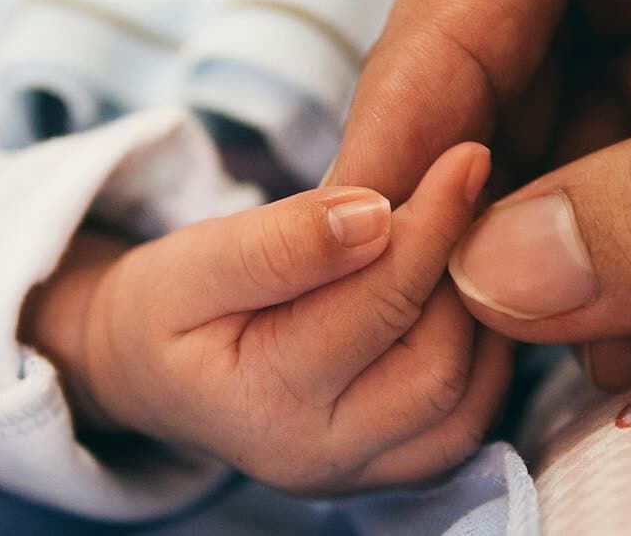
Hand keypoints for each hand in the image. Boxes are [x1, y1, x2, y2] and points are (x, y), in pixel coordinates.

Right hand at [24, 144, 511, 493]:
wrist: (148, 371)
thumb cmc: (166, 308)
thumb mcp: (194, 260)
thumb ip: (280, 242)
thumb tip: (377, 215)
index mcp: (263, 403)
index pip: (378, 306)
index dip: (432, 224)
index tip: (465, 156)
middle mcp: (319, 457)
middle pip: (437, 365)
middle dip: (463, 273)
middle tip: (472, 193)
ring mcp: (359, 474)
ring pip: (467, 401)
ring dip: (482, 314)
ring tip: (466, 237)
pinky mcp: (389, 469)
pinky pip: (467, 420)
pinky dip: (482, 354)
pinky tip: (461, 291)